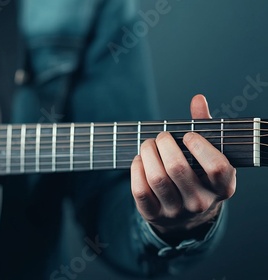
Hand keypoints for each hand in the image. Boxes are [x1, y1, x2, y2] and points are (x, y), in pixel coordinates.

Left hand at [130, 94, 235, 235]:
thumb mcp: (209, 154)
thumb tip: (197, 99)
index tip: (188, 135)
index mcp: (222, 187)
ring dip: (147, 154)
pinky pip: (140, 190)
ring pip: (157, 178)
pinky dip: (136, 170)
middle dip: (164, 145)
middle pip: (177, 168)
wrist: (186, 215)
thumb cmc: (198, 175)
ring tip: (147, 145)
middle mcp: (201, 202)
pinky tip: (139, 160)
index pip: (216, 167)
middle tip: (160, 136)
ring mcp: (177, 211)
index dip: (200, 146)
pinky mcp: (154, 215)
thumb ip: (205, 126)